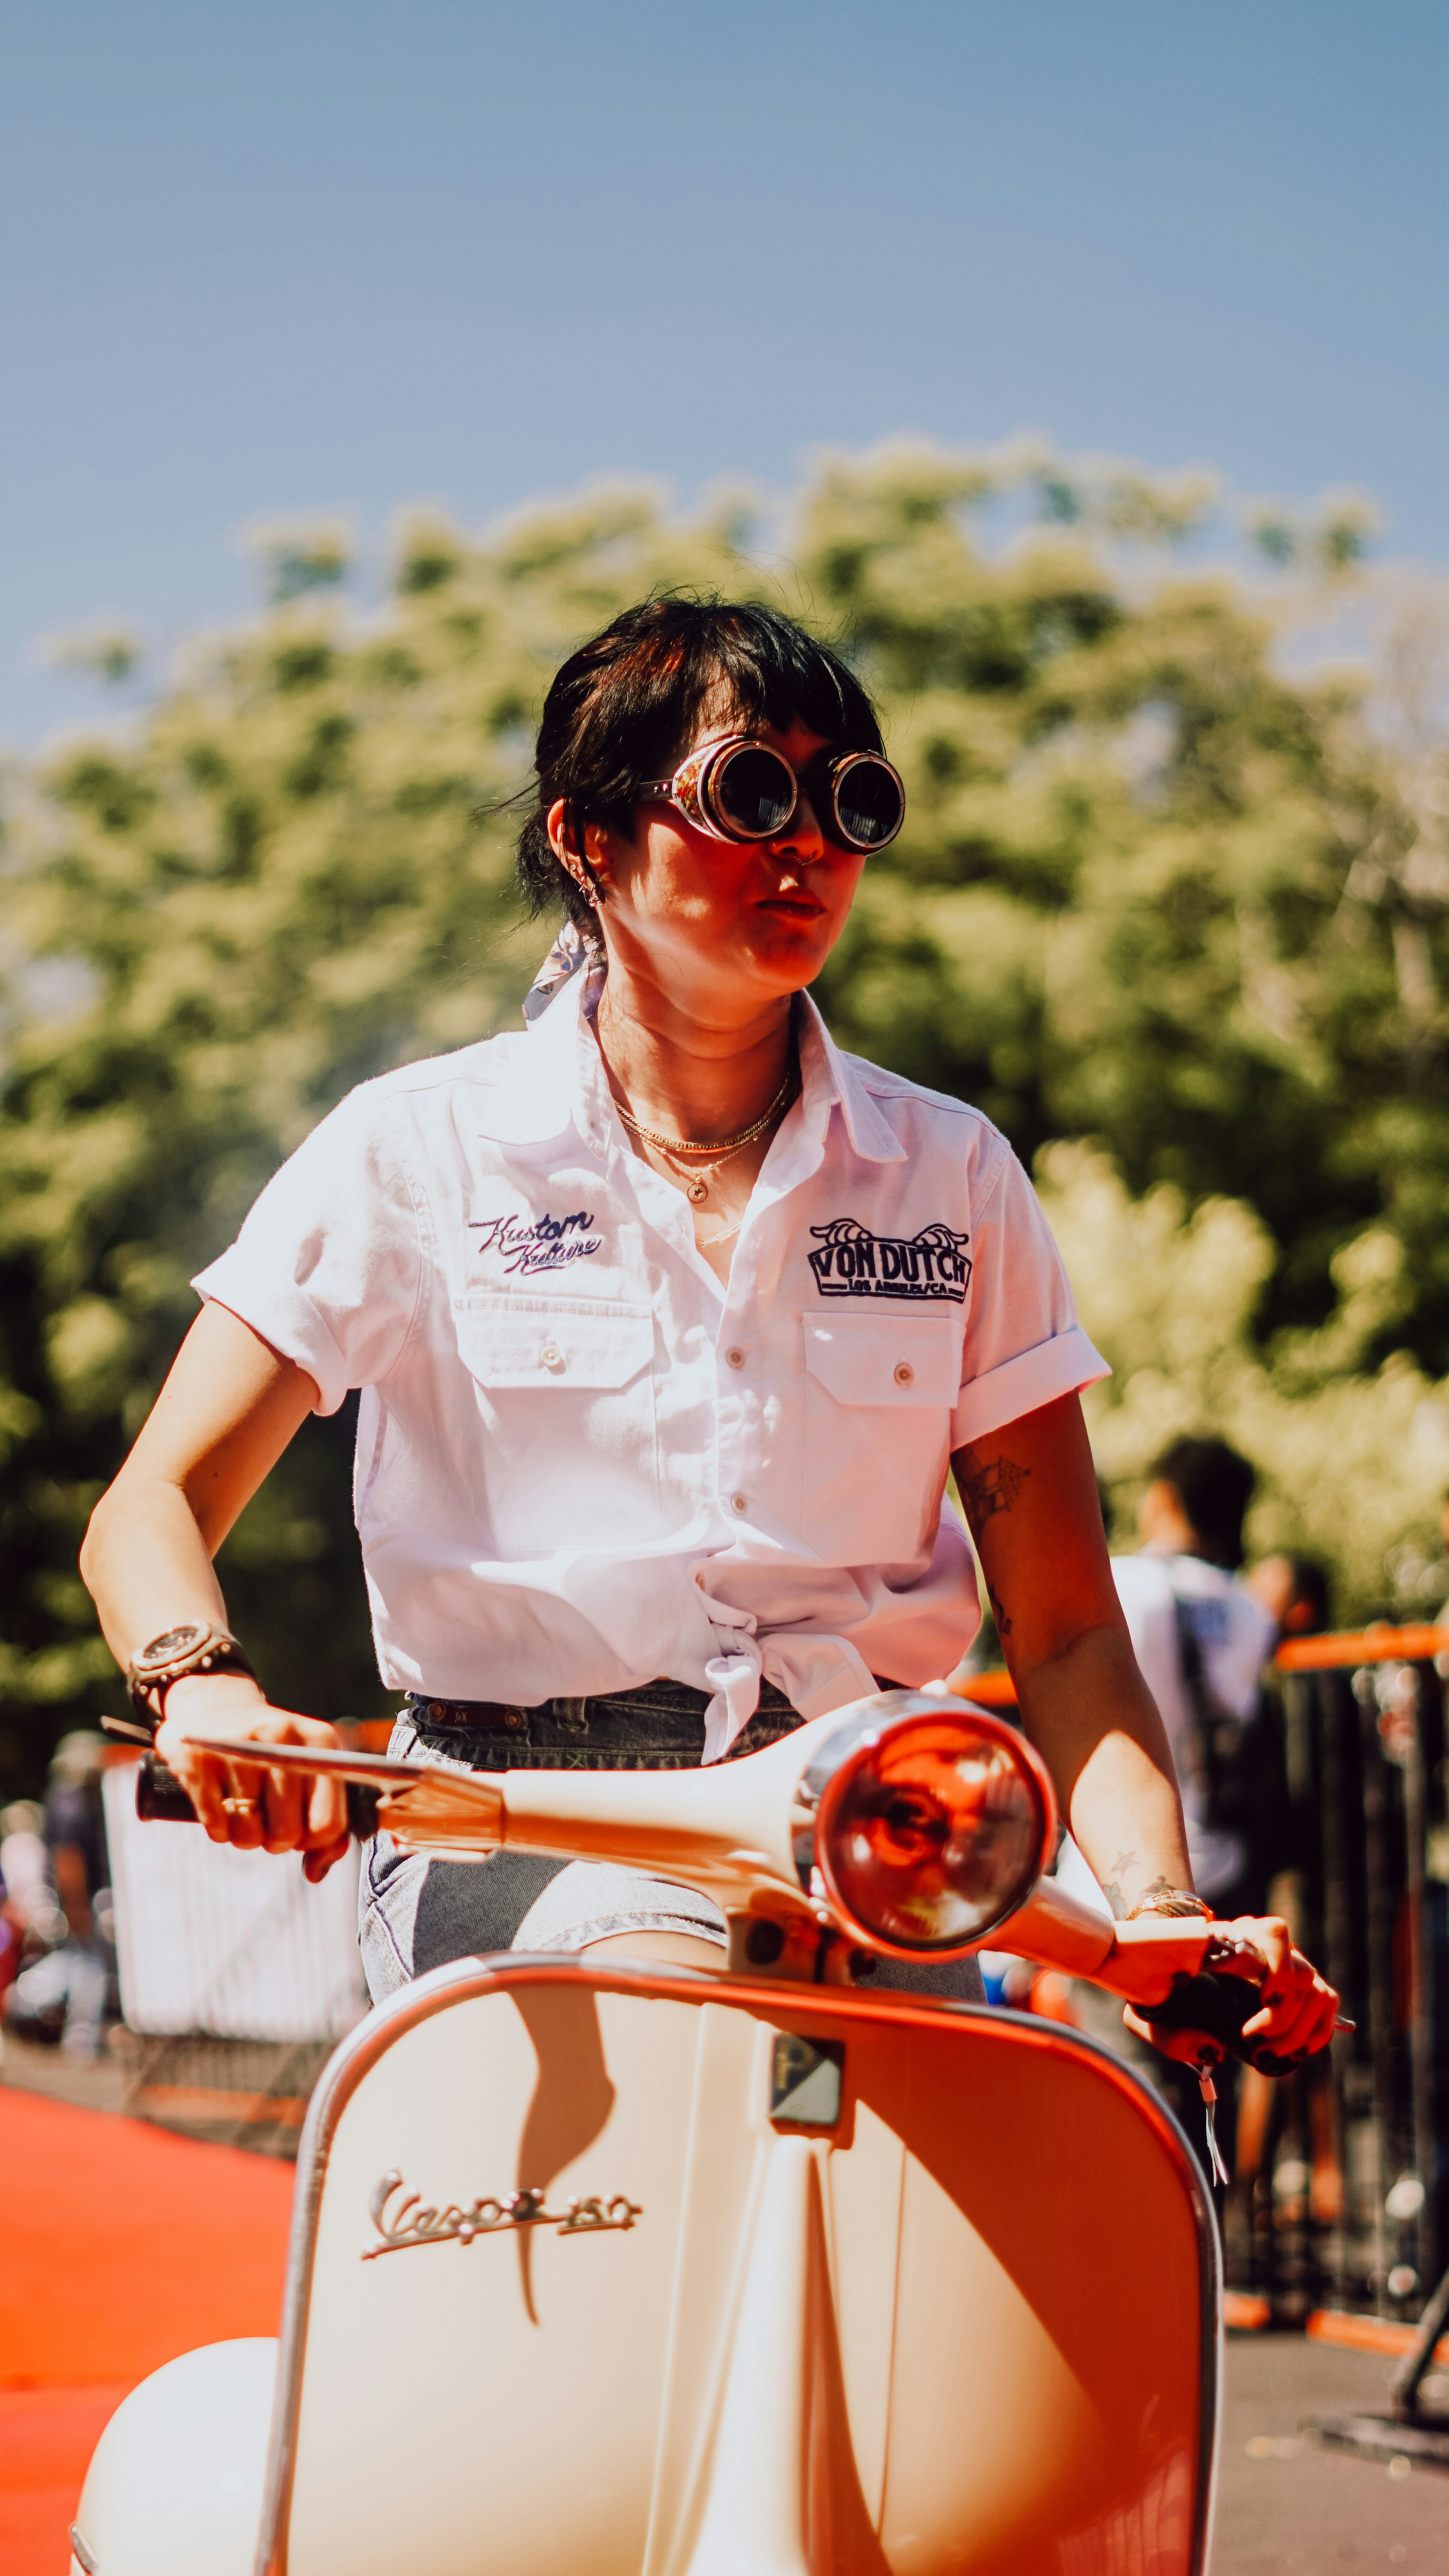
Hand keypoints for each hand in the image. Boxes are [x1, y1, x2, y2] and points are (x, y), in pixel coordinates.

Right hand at [156, 1675, 349, 1883]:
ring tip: (243, 1810)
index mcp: (321, 1742)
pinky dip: (219, 1829)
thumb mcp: (307, 1771)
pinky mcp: (198, 1759)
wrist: (215, 1705)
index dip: (312, 1843)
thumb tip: (316, 1872)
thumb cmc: (271, 1752)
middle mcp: (281, 1738)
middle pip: (288, 1834)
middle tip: (266, 1820)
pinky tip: (219, 1805)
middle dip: (275, 1841)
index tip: (300, 1832)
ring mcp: (238, 1747)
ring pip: (249, 1834)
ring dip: (245, 1835)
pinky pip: (216, 1826)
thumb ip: (324, 1822)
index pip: (328, 1823)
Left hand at [1124, 1913, 1339, 2073]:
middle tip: (1254, 2042)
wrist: (1172, 1965)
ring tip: (1268, 2053)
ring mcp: (1289, 1964)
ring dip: (1300, 2030)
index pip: (1274, 1935)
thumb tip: (1217, 2052)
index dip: (1278, 1968)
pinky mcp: (1301, 1986)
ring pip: (1318, 1991)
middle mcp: (1268, 1945)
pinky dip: (1317, 2033)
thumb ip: (1171, 2035)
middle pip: (1300, 1972)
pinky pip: (1327, 2005)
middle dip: (1283, 2018)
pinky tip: (1294, 2052)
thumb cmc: (1162, 1985)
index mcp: (1234, 1936)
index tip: (1265, 2001)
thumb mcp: (1150, 2008)